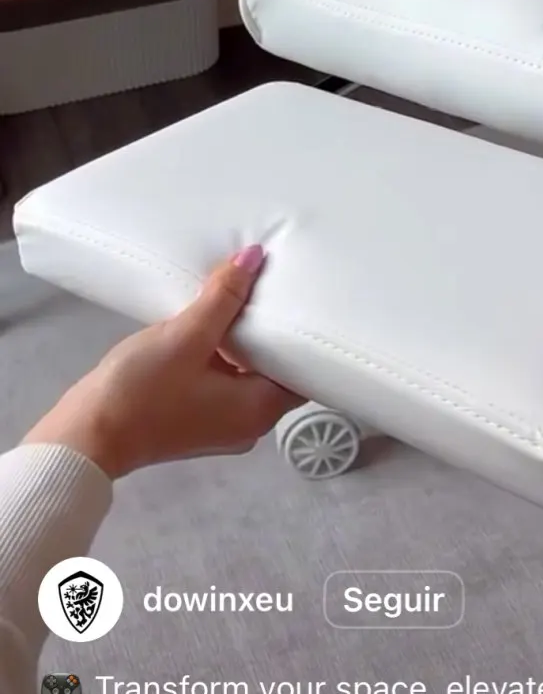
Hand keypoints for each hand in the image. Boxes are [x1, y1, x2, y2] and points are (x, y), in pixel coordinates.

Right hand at [23, 245, 301, 479]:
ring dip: (243, 341)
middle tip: (275, 284)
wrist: (86, 435)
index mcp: (259, 410)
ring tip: (245, 294)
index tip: (305, 297)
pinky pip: (223, 382)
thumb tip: (254, 258)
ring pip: (246, 374)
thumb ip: (223, 298)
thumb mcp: (186, 337)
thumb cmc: (142, 390)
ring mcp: (221, 425)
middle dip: (272, 331)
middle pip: (275, 371)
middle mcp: (249, 424)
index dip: (304, 334)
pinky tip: (212, 322)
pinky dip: (223, 355)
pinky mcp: (196, 420)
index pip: (303, 371)